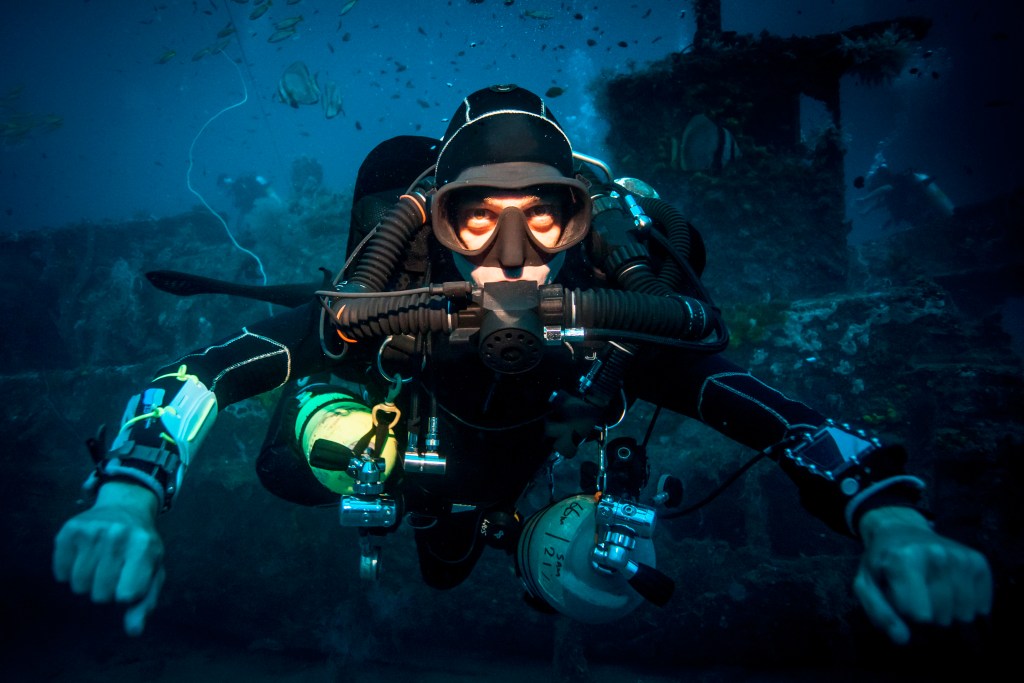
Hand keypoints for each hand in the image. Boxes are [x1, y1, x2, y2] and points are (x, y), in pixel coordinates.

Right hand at [53, 481, 164, 635]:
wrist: (127, 508)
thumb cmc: (141, 548)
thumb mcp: (153, 571)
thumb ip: (145, 603)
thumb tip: (133, 631)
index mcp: (144, 547)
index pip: (127, 596)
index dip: (126, 594)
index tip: (130, 580)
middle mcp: (118, 535)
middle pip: (100, 595)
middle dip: (107, 589)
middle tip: (115, 569)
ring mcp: (93, 531)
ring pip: (79, 586)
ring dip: (88, 583)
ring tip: (100, 563)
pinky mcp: (70, 530)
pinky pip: (61, 574)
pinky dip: (69, 572)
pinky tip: (84, 557)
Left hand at [854, 506, 992, 644]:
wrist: (900, 530)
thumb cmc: (882, 562)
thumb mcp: (867, 584)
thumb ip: (879, 612)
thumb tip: (902, 639)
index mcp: (904, 559)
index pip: (918, 615)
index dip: (906, 614)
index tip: (899, 600)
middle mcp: (936, 554)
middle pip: (942, 616)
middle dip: (927, 614)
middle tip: (917, 595)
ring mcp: (959, 557)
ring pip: (963, 614)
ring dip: (948, 612)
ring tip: (933, 593)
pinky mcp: (977, 561)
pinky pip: (982, 605)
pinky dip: (968, 606)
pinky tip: (952, 593)